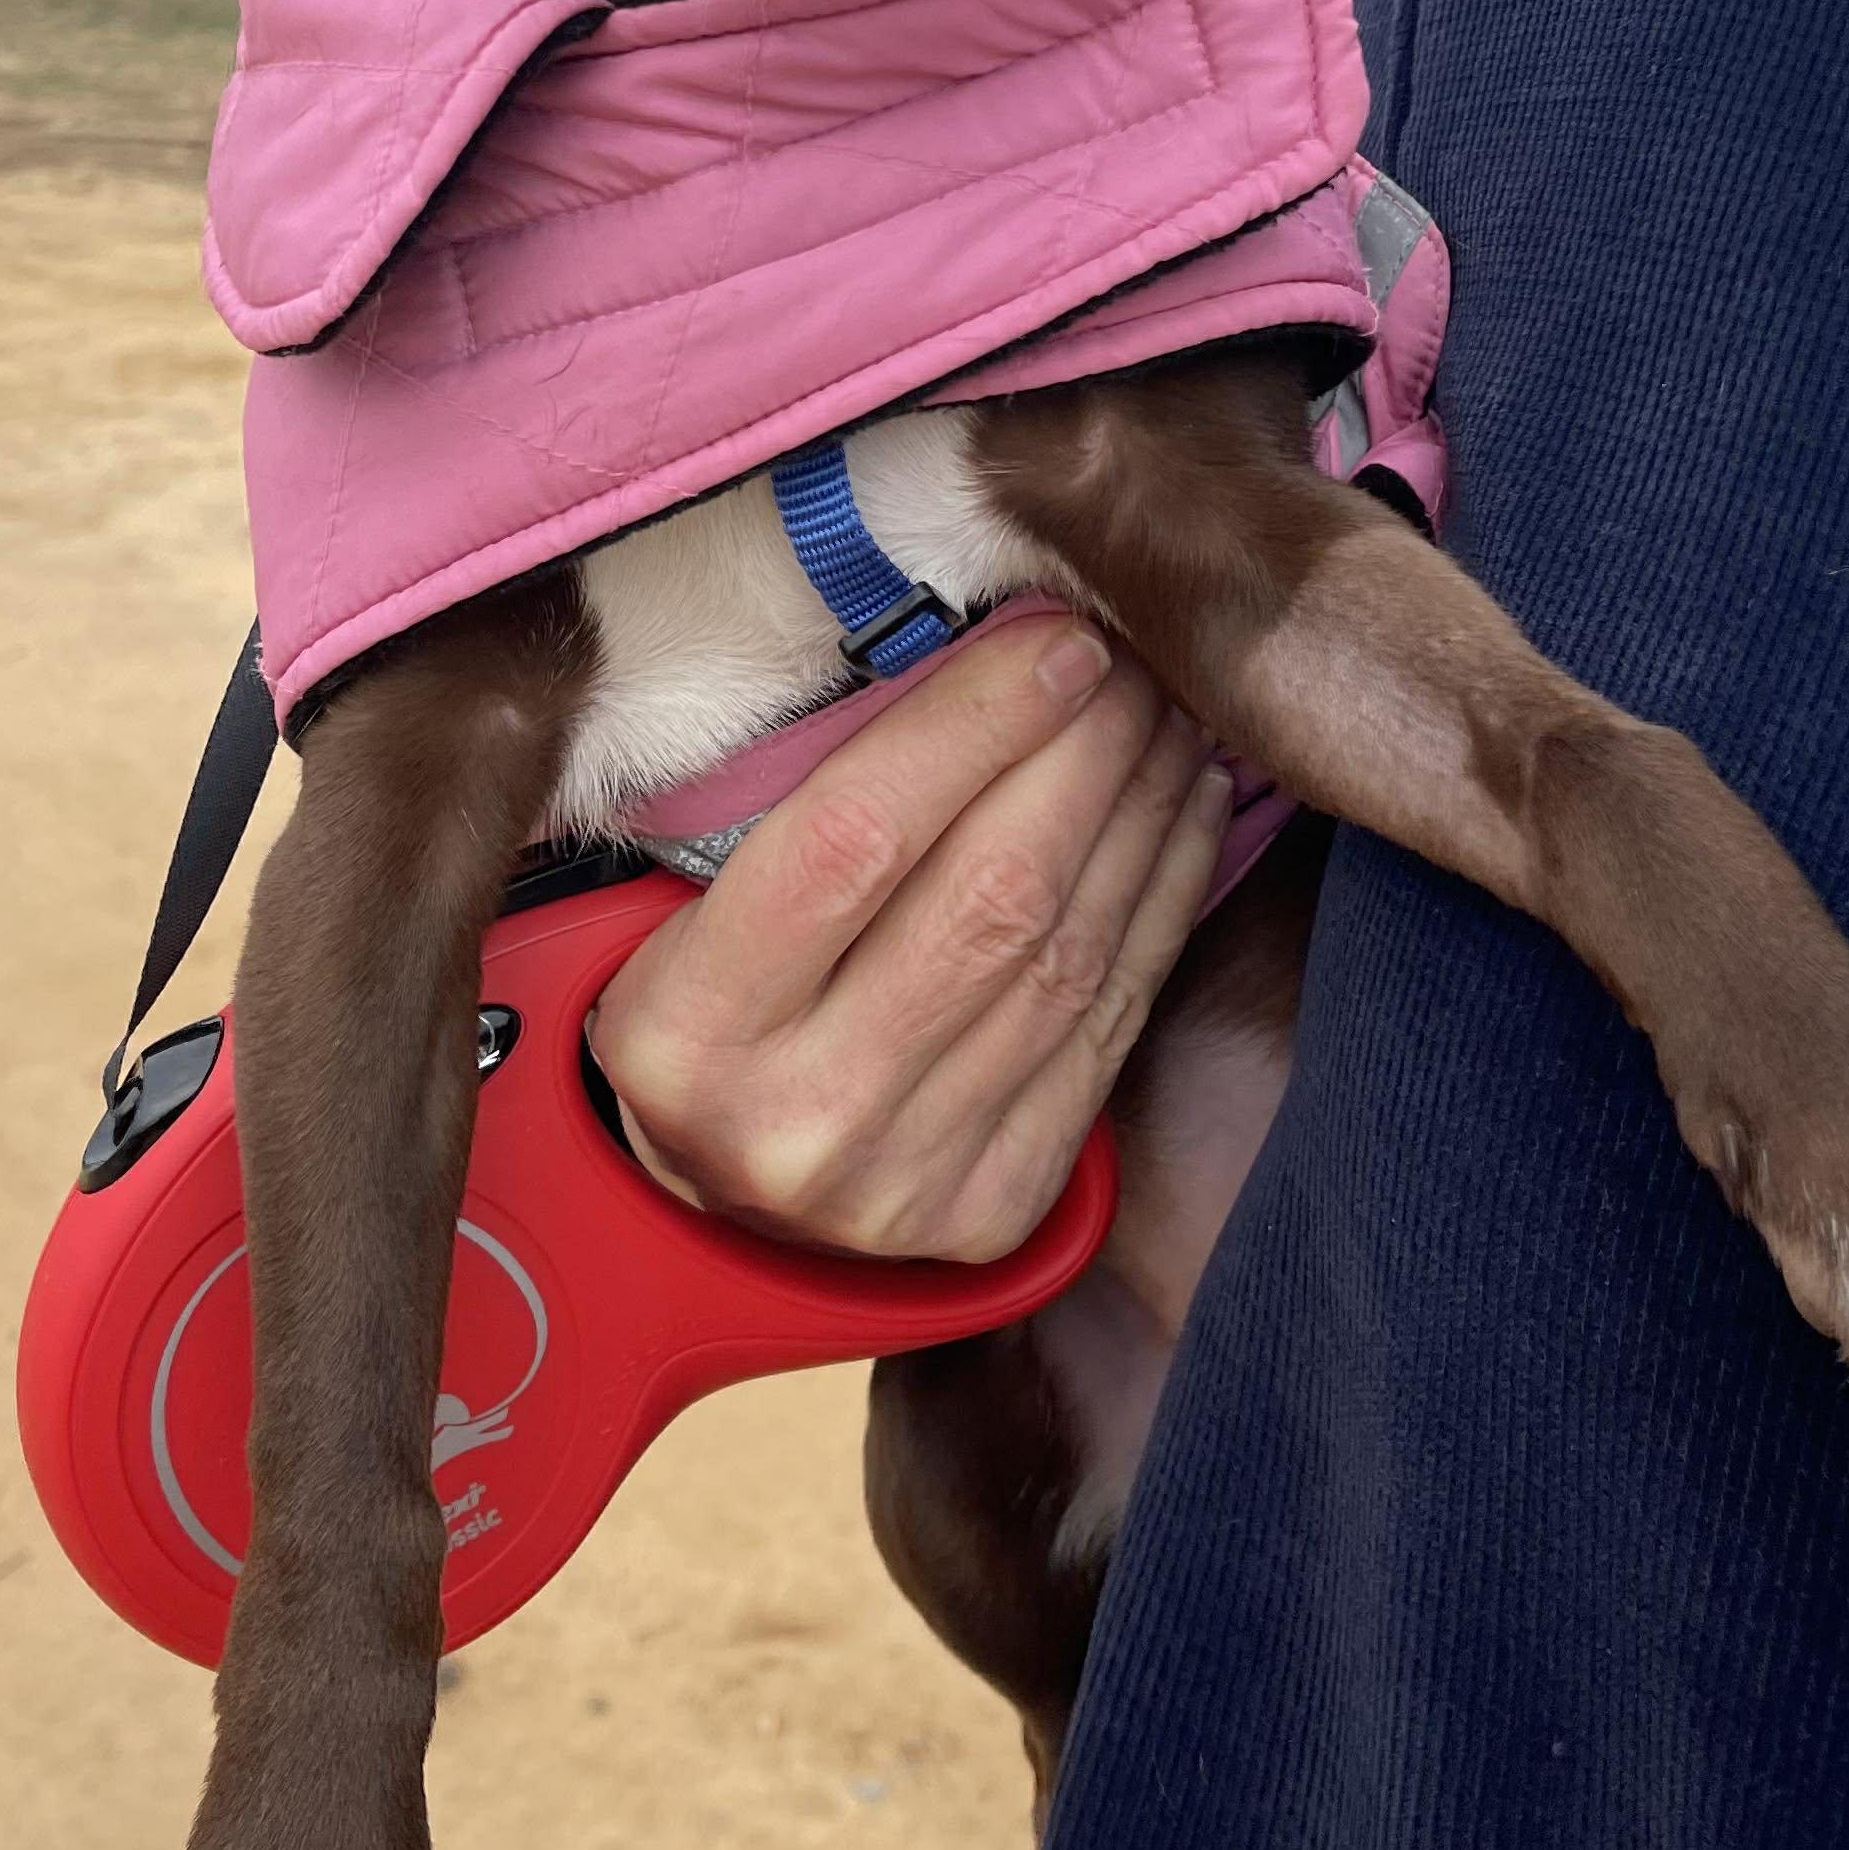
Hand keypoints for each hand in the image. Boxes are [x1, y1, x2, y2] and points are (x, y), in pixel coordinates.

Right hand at [588, 620, 1230, 1266]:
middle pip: (990, 896)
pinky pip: (1107, 1027)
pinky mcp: (997, 1209)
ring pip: (1067, 958)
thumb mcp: (665, 914)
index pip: (854, 842)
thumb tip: (969, 657)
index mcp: (690, 1032)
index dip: (972, 726)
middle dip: (1082, 753)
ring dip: (1139, 814)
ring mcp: (909, 1180)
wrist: (712, 1211)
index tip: (1051, 639)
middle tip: (1131, 659)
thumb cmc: (695, 1009)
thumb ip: (785, 805)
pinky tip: (1183, 811)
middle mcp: (801, 1120)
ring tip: (1170, 716)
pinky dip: (1162, 903)